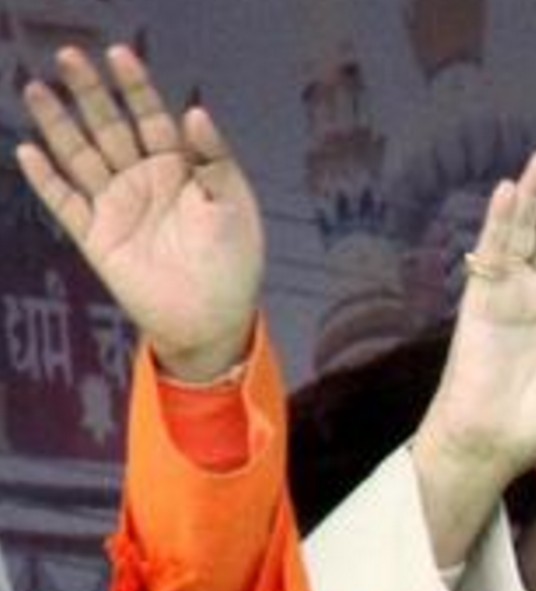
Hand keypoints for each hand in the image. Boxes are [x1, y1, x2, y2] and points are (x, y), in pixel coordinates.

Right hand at [14, 45, 262, 384]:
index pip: (153, 118)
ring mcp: (117, 206)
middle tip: (69, 55)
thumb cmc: (233, 262)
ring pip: (81, 156)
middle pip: (111, 127)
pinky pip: (65, 202)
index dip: (137, 87)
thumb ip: (215, 160)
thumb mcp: (234, 207)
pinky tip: (29, 152)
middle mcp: (144, 180)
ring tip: (37, 89)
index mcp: (180, 169)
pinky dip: (47, 179)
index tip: (119, 54)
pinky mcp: (97, 236)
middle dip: (91, 92)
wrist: (213, 318)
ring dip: (58, 124)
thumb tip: (194, 112)